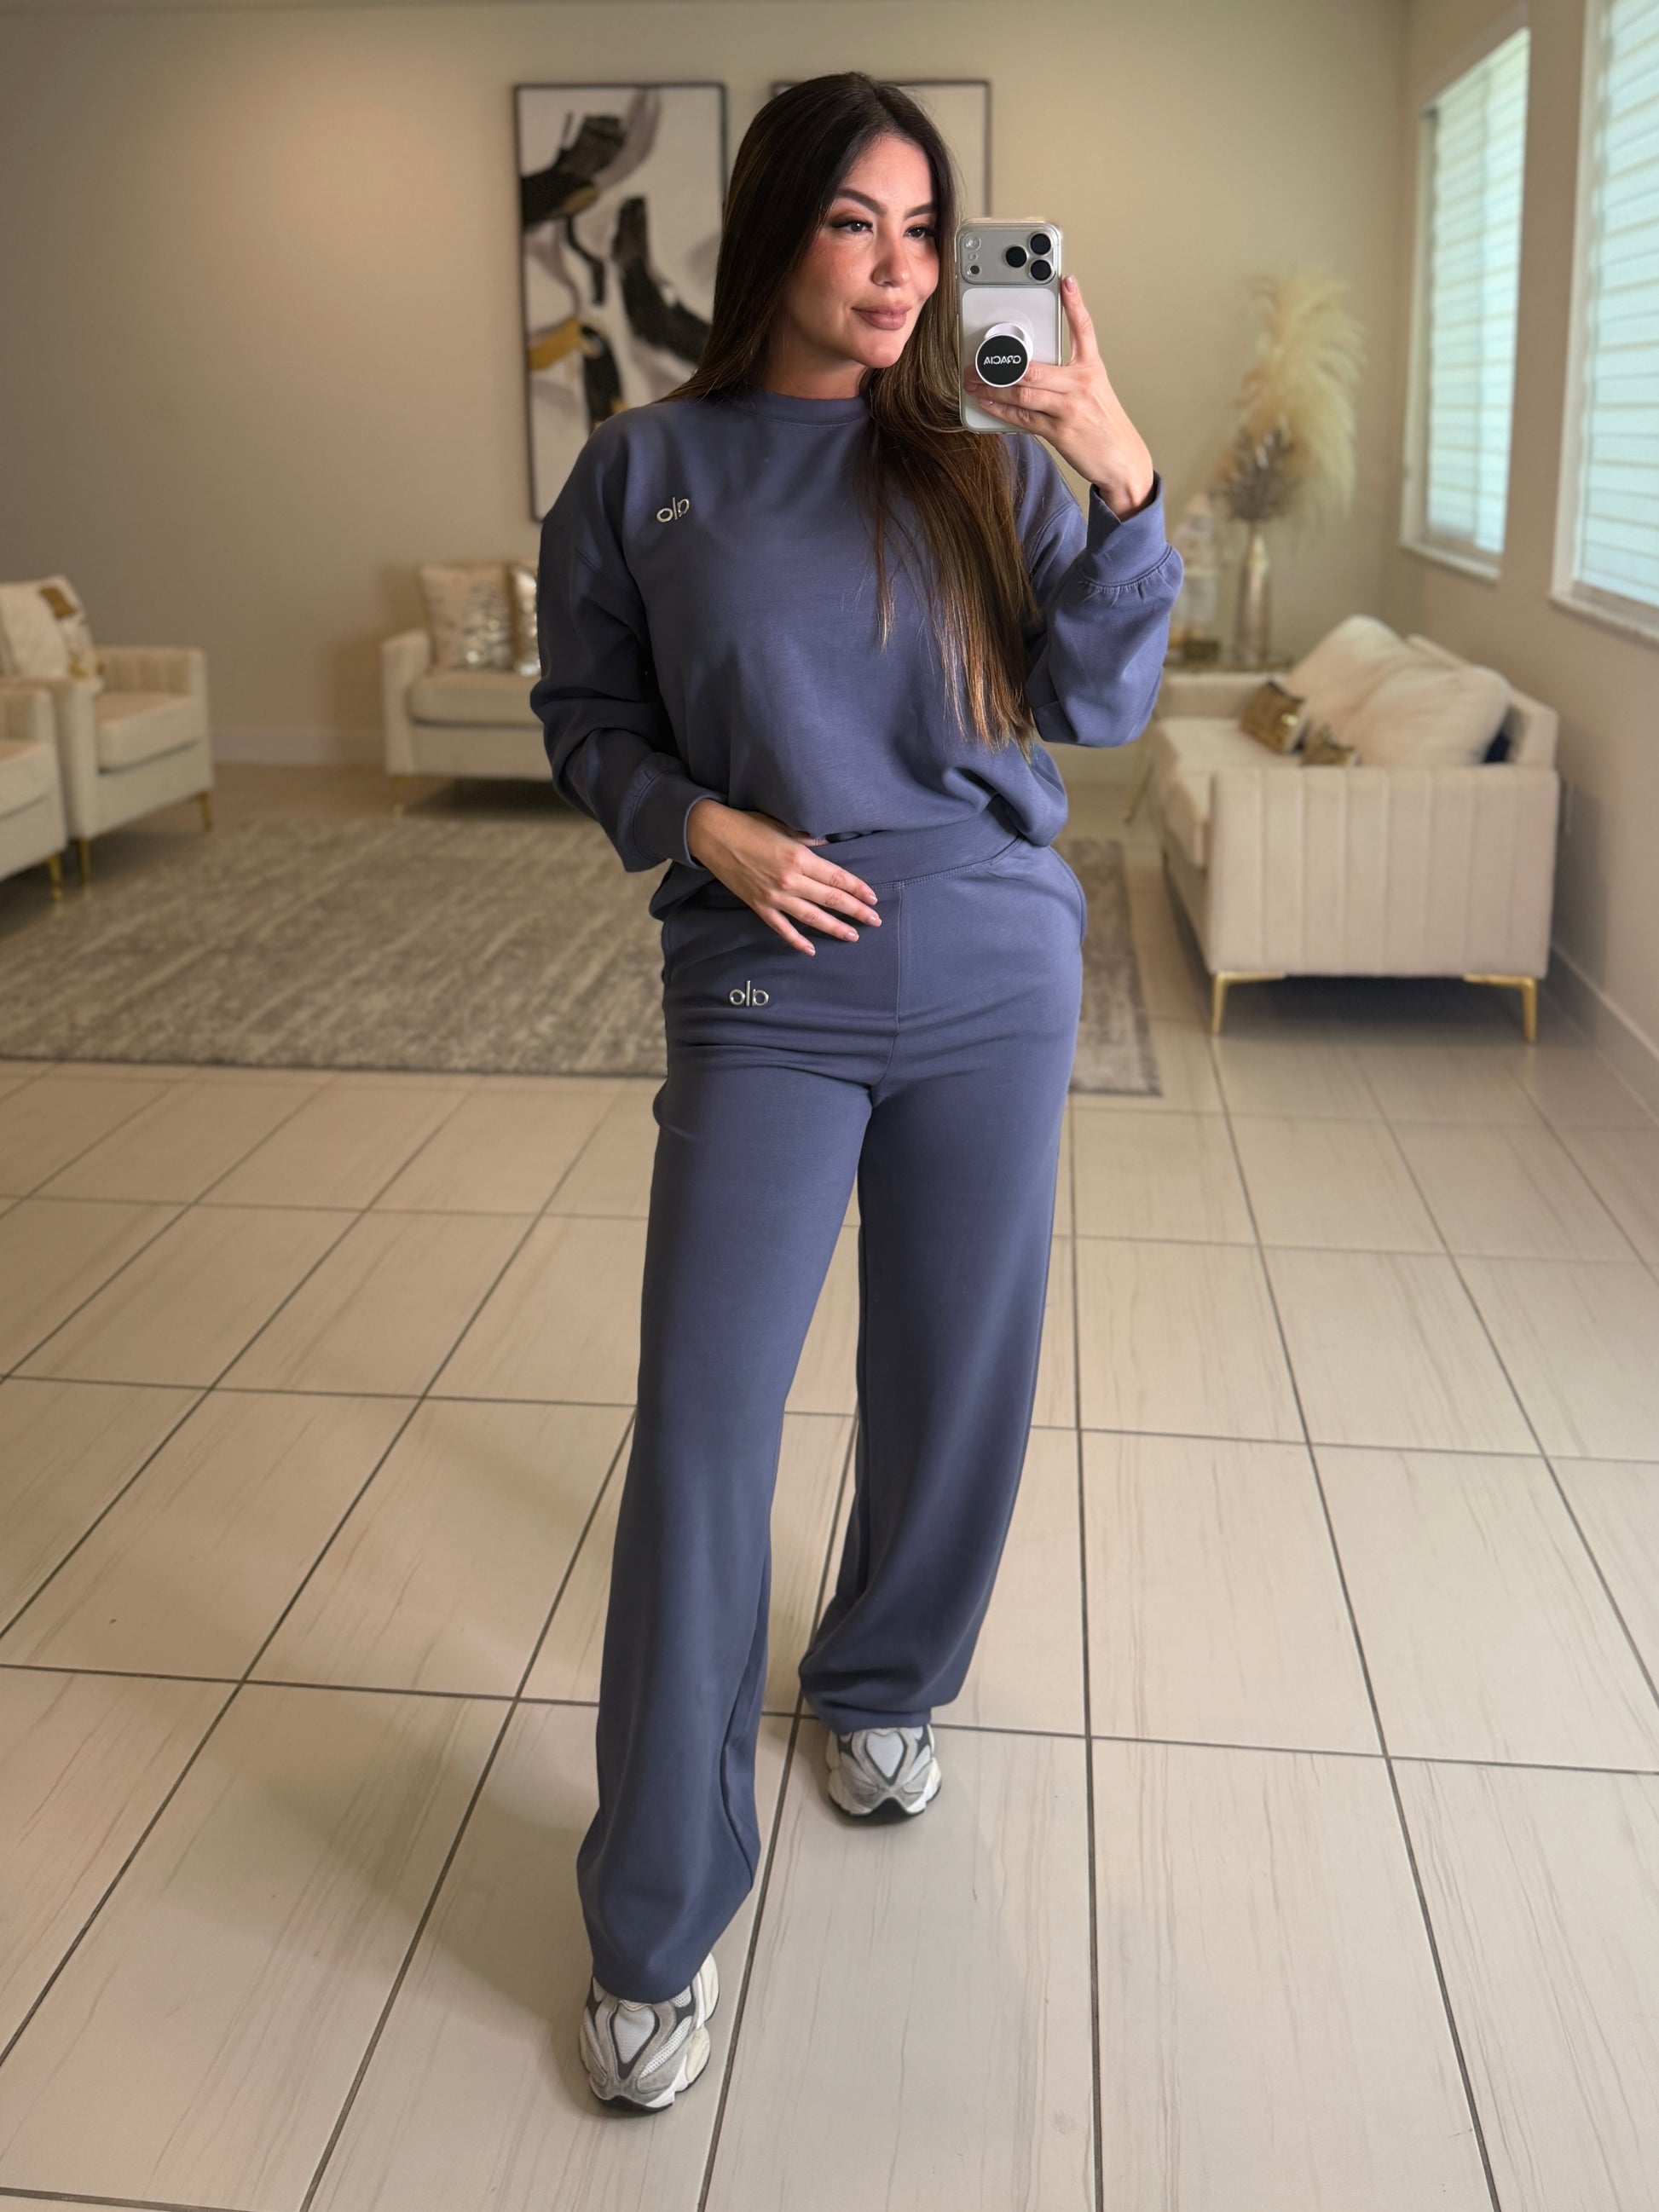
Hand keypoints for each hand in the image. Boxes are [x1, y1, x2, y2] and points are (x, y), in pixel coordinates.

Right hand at [685, 799, 880, 954]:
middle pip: (831, 899)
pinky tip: (811, 950)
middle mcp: (790, 880)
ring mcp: (774, 897)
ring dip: (834, 928)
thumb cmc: (750, 826)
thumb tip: (830, 847)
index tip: (873, 898)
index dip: (858, 889)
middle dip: (855, 911)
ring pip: (811, 917)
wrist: (713, 836)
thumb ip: (809, 841)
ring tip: (853, 936)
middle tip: (874, 921)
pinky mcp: (759, 906)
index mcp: (799, 858)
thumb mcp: (784, 828)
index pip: (837, 878)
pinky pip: (782, 929)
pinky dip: (797, 941)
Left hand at [962, 274, 1154, 517]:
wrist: (1122, 460)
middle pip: (1034, 367)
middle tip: (978, 360)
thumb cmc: (1106, 427)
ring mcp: (1070, 408)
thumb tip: (1032, 374)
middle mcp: (1081, 384)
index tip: (1066, 282)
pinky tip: (987, 403)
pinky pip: (1024, 417)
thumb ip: (1068, 379)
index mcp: (1091, 370)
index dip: (1075, 304)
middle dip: (1001, 365)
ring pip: (1024, 392)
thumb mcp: (1095, 392)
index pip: (1084, 330)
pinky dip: (1001, 410)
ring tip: (973, 382)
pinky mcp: (1060, 431)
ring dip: (993, 388)